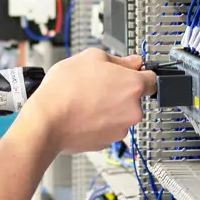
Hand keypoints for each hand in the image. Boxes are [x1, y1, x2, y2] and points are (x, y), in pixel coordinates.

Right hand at [22, 49, 156, 153]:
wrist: (46, 121)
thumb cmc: (65, 90)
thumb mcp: (91, 57)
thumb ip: (119, 59)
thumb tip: (132, 62)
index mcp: (133, 86)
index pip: (153, 79)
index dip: (140, 73)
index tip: (132, 72)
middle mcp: (132, 110)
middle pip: (134, 97)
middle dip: (119, 90)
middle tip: (97, 84)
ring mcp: (120, 129)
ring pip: (120, 114)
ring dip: (108, 107)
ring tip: (85, 99)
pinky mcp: (107, 142)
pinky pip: (107, 128)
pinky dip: (98, 122)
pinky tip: (82, 114)